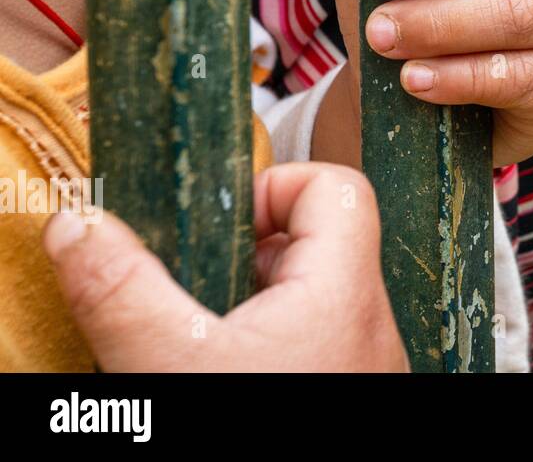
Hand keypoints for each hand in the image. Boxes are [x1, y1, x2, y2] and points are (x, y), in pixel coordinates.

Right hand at [42, 163, 408, 371]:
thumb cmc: (253, 450)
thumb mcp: (168, 369)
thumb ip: (122, 290)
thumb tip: (77, 225)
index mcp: (342, 292)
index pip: (337, 187)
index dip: (275, 186)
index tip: (218, 223)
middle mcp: (366, 324)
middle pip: (318, 242)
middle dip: (243, 256)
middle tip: (189, 289)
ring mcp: (361, 365)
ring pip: (309, 301)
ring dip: (247, 309)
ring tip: (195, 342)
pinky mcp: (346, 393)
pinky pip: (310, 347)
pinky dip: (262, 350)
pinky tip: (216, 378)